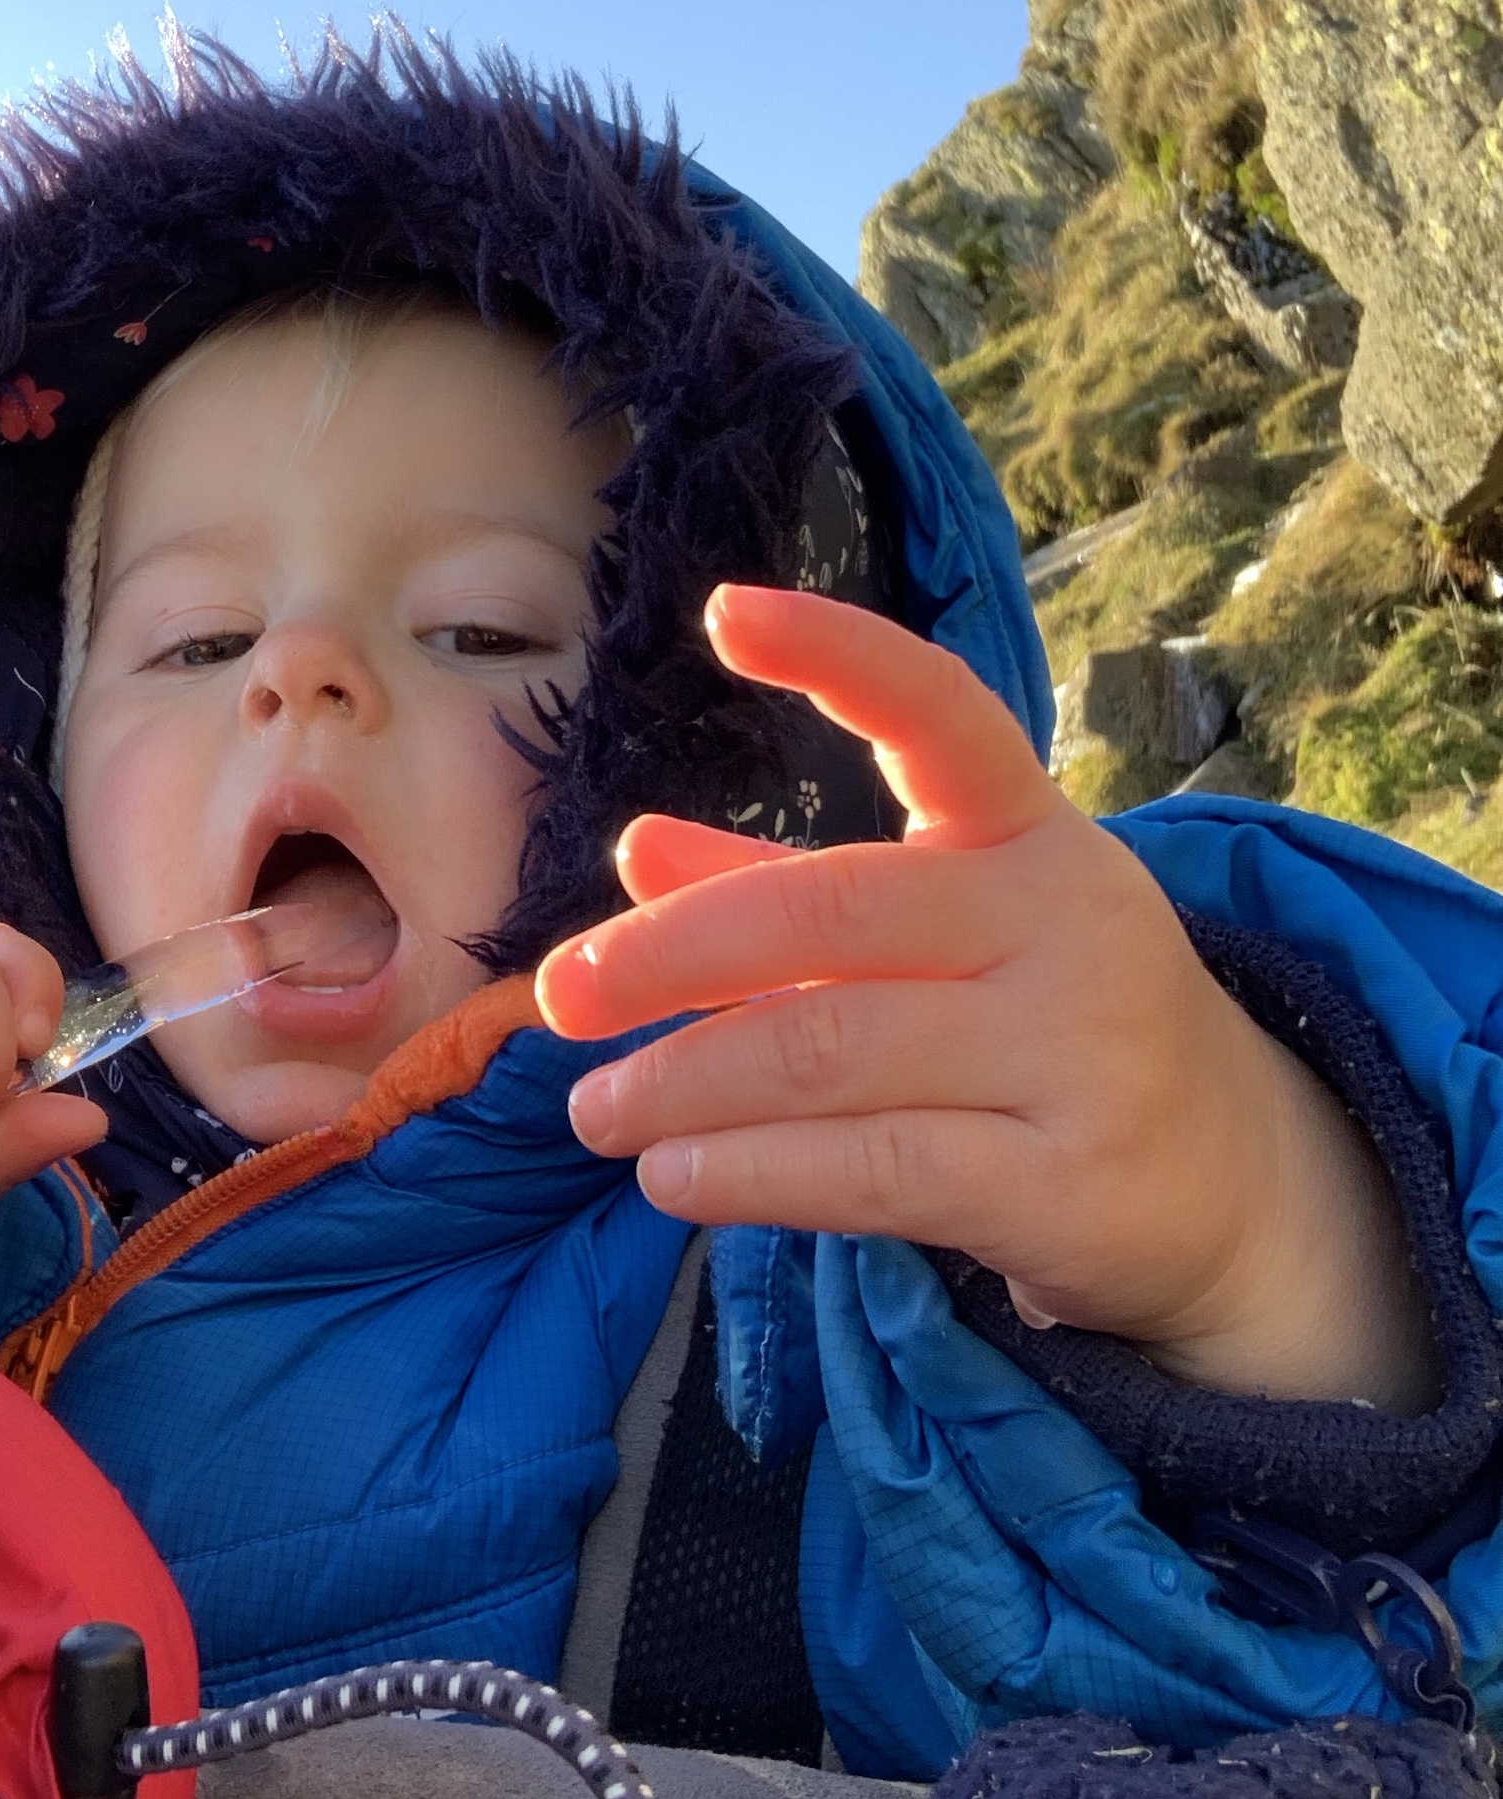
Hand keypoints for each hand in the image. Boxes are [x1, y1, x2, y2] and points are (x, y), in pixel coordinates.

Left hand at [537, 585, 1438, 1411]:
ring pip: (835, 1052)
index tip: (725, 611)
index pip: (942, 715)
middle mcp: (1062, 924)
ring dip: (686, 1083)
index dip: (840, 656)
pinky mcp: (1065, 1186)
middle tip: (564, 995)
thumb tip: (637, 850)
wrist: (1235, 1186)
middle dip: (673, 952)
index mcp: (1027, 834)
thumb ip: (789, 895)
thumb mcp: (937, 939)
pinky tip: (671, 1177)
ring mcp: (1076, 1055)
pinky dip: (753, 1174)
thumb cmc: (1045, 1027)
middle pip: (835, 912)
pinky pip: (876, 1172)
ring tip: (595, 1111)